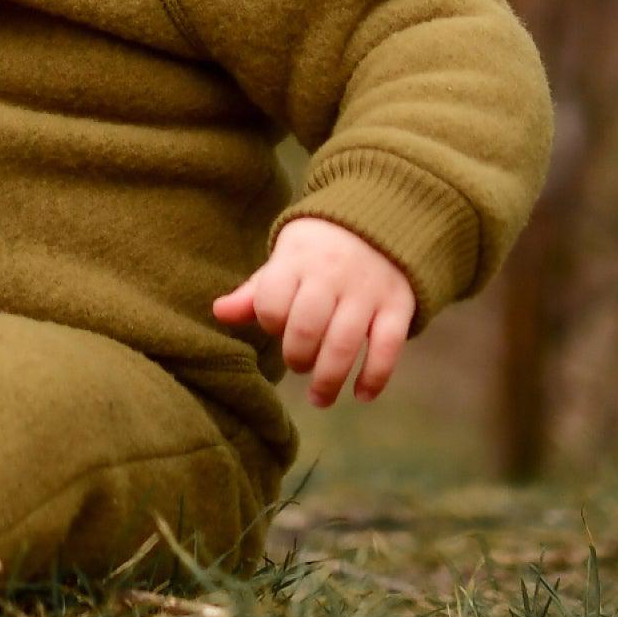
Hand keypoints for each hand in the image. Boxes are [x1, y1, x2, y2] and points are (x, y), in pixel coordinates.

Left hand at [213, 218, 416, 407]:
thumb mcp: (284, 260)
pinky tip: (361, 395)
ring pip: (344, 342)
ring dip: (329, 378)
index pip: (272, 301)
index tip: (276, 327)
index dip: (270, 323)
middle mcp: (332, 273)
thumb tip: (219, 313)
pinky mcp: (398, 305)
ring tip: (319, 397)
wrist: (379, 219)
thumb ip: (255, 291)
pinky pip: (387, 347)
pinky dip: (375, 376)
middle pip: (307, 327)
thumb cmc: (318, 250)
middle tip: (298, 365)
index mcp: (297, 259)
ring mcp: (368, 290)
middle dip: (297, 357)